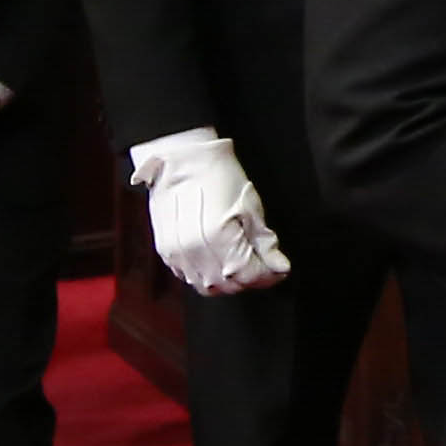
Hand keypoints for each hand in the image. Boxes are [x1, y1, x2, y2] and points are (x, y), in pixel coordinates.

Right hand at [135, 129, 294, 295]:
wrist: (181, 159)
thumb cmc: (216, 174)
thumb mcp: (251, 205)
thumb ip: (265, 242)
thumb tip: (278, 266)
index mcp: (218, 238)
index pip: (249, 275)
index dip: (268, 276)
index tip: (279, 269)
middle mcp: (194, 251)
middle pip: (230, 285)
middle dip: (251, 278)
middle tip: (263, 264)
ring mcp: (177, 253)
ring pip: (208, 286)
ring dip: (229, 281)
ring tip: (241, 262)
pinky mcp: (166, 251)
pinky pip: (189, 277)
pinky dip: (207, 275)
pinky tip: (218, 260)